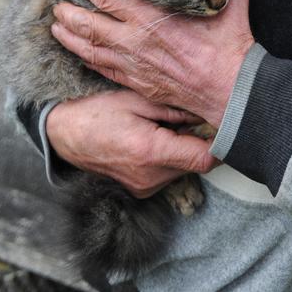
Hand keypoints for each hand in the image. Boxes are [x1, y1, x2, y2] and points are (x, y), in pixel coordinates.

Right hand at [46, 89, 217, 197]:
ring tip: (166, 128)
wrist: (65, 136)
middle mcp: (150, 176)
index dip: (221, 145)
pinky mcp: (140, 191)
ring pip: (183, 170)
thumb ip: (174, 110)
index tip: (226, 128)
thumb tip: (204, 115)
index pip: (204, 159)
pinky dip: (170, 159)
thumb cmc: (98, 113)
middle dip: (200, 143)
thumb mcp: (137, 100)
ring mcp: (144, 187)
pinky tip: (155, 141)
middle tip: (193, 120)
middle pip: (196, 165)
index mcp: (151, 151)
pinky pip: (168, 175)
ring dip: (184, 151)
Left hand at [51, 0, 253, 127]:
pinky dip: (86, 58)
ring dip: (69, 36)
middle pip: (89, 23)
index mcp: (151, 16)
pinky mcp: (136, 82)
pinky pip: (102, 68)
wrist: (230, 89)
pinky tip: (78, 52)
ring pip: (89, 48)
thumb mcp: (226, 3)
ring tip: (56, 26)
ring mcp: (133, 64)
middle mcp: (135, 40)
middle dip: (69, 12)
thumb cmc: (229, 46)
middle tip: (59, 4)